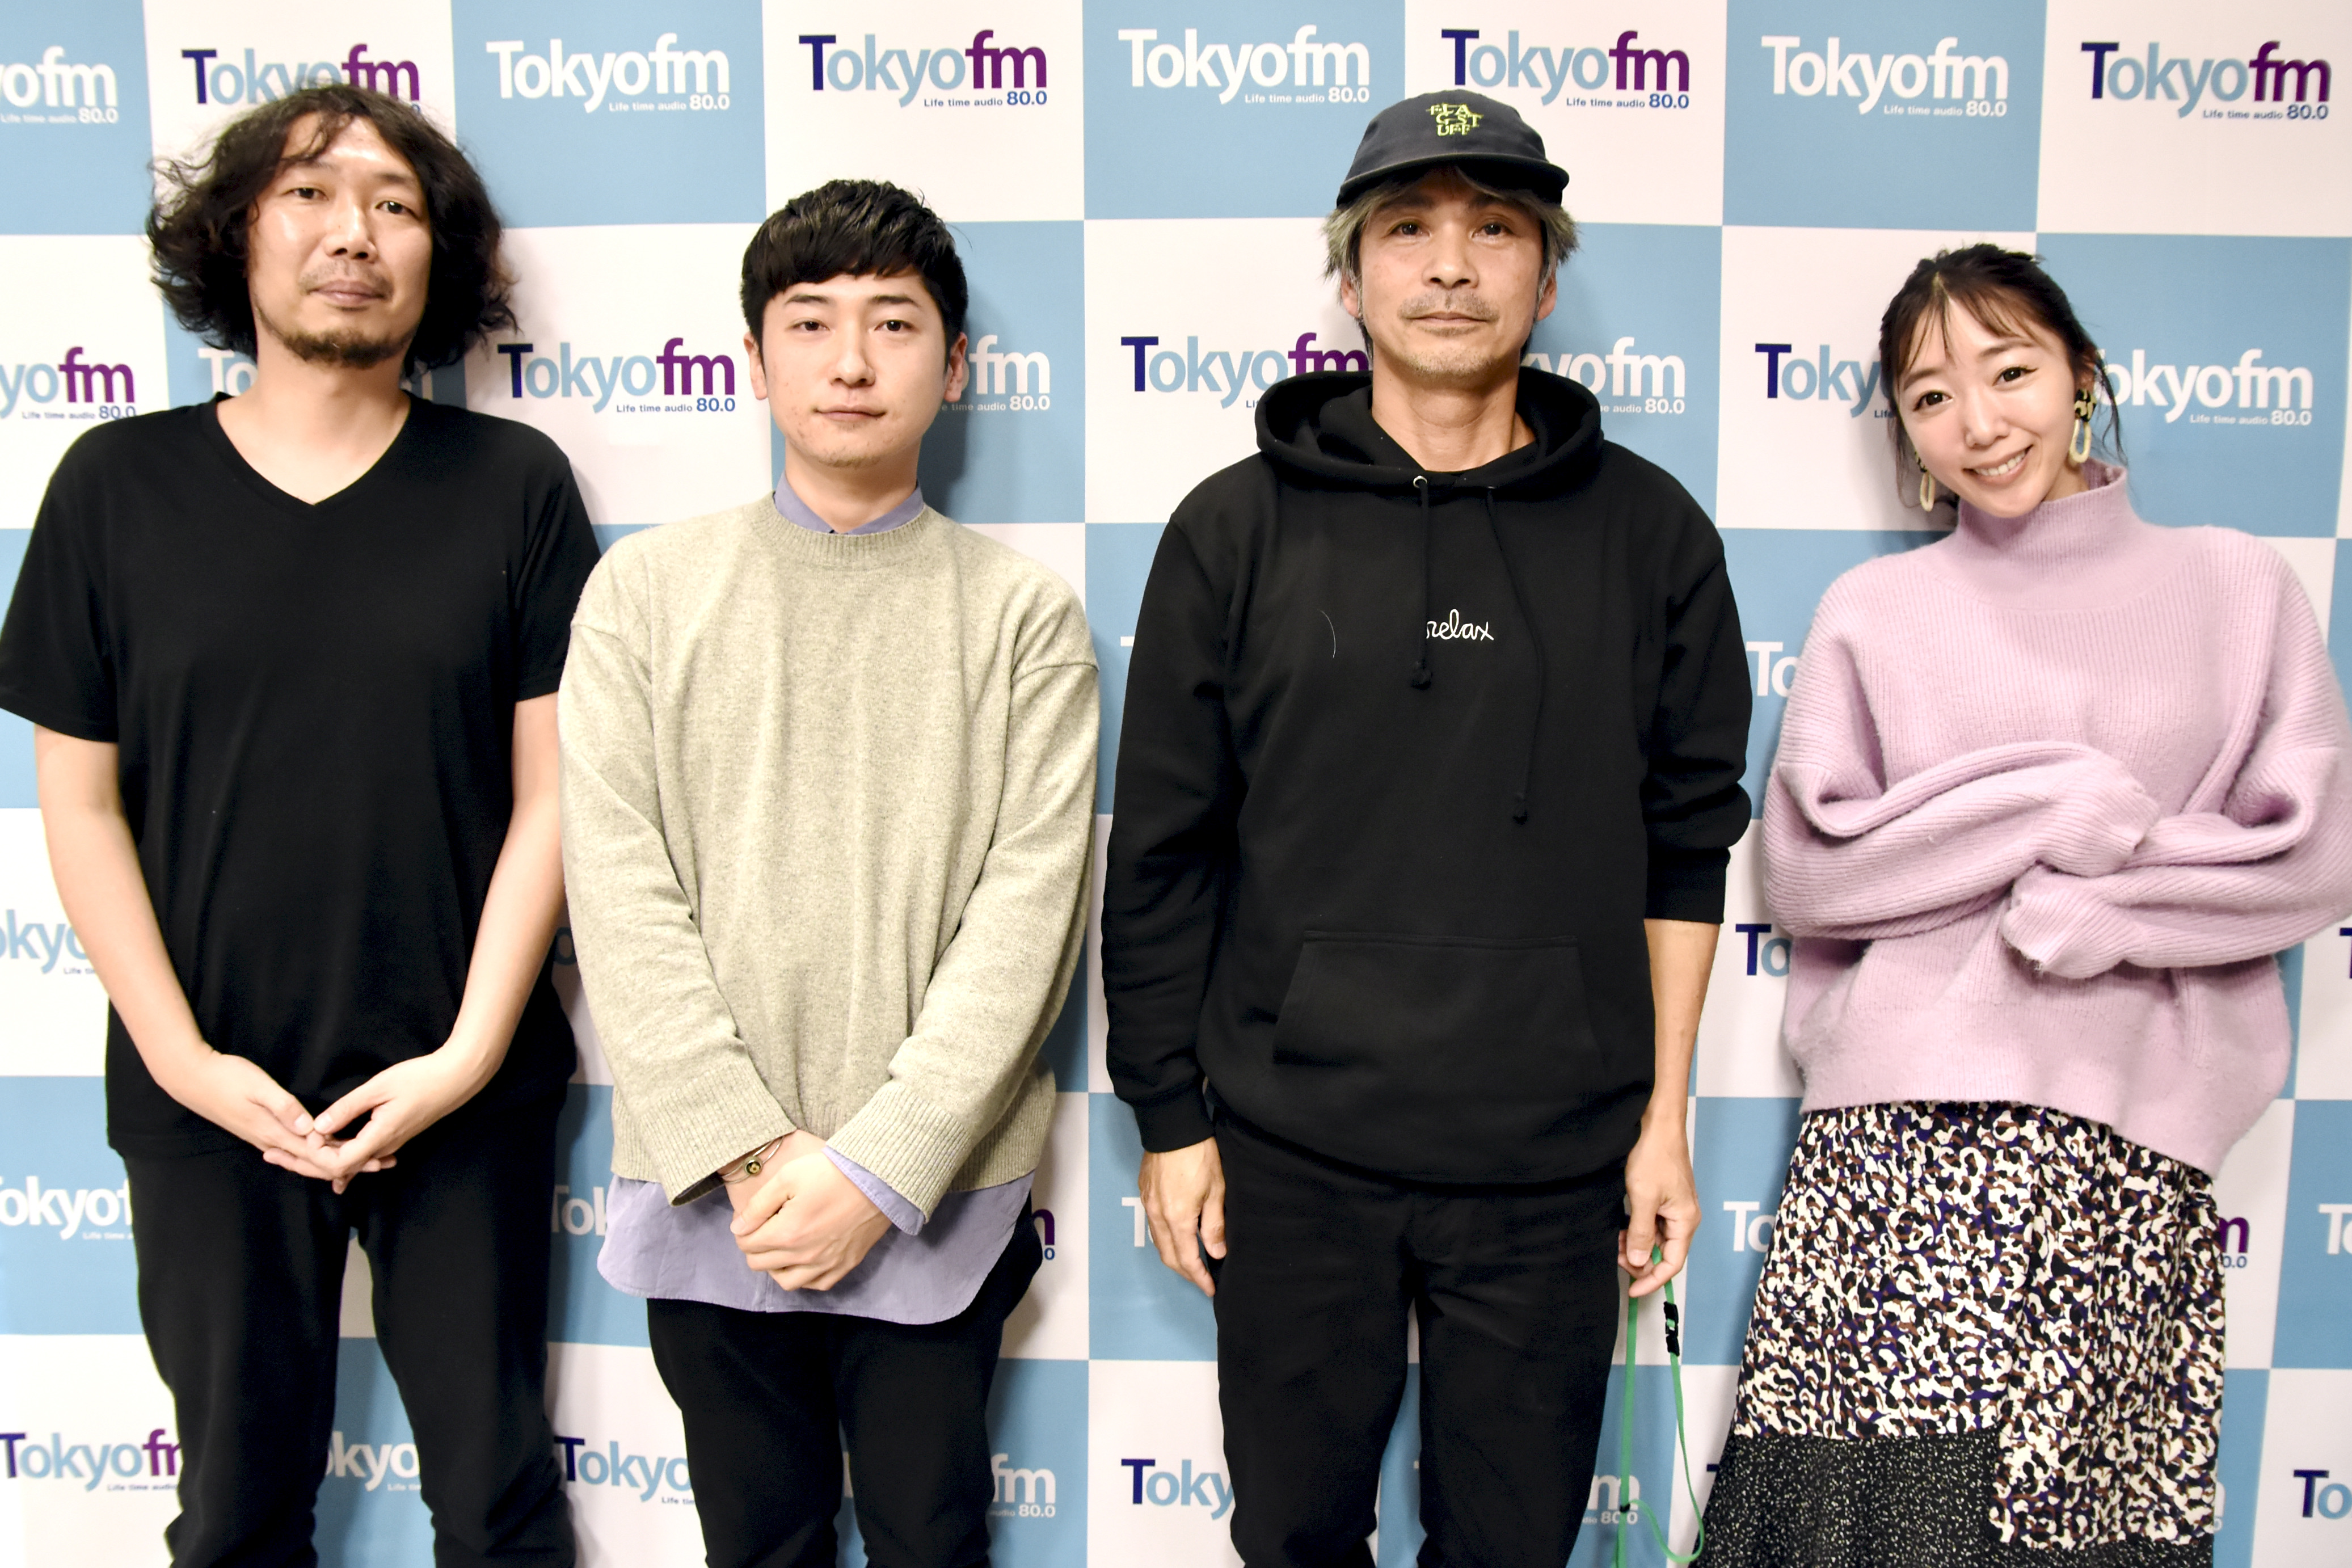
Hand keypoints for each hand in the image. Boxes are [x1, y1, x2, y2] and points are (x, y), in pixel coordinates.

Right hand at [151, 1048, 373, 1181]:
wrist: (192, 1079)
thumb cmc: (227, 1077)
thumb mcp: (258, 1087)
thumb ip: (284, 1107)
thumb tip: (311, 1129)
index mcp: (276, 1134)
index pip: (318, 1158)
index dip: (350, 1161)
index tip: (376, 1160)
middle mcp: (273, 1142)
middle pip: (317, 1164)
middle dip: (352, 1165)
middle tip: (384, 1163)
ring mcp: (267, 1138)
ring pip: (306, 1160)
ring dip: (336, 1161)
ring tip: (367, 1159)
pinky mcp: (263, 1131)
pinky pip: (296, 1152)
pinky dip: (316, 1155)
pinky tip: (328, 1152)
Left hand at [300, 1046, 497, 1190]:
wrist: (457, 1079)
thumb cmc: (420, 1079)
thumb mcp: (379, 1087)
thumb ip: (348, 1107)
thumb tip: (318, 1126)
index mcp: (380, 1137)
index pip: (340, 1164)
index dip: (318, 1154)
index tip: (310, 1132)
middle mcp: (384, 1148)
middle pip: (342, 1168)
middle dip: (313, 1160)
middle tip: (289, 1144)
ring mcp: (391, 1145)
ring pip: (353, 1162)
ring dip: (327, 1155)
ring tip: (303, 1145)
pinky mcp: (395, 1138)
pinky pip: (364, 1154)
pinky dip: (343, 1152)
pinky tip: (332, 1146)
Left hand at [728, 1138, 890, 1290]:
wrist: (878, 1179)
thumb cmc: (832, 1173)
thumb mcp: (788, 1177)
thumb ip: (758, 1205)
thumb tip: (738, 1228)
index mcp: (787, 1233)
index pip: (747, 1245)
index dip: (744, 1230)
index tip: (753, 1218)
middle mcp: (804, 1256)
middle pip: (761, 1264)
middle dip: (755, 1247)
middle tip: (765, 1229)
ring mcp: (826, 1264)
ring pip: (785, 1282)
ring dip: (775, 1267)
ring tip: (781, 1248)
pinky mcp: (845, 1265)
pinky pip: (816, 1285)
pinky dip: (804, 1277)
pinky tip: (805, 1260)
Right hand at [1138, 1138, 1225, 1297]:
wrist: (1172, 1126)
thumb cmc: (1198, 1154)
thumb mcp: (1216, 1190)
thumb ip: (1214, 1225)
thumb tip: (1217, 1253)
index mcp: (1177, 1218)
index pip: (1187, 1259)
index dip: (1199, 1278)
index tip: (1210, 1289)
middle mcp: (1158, 1215)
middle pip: (1168, 1256)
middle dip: (1185, 1272)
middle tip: (1202, 1280)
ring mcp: (1148, 1204)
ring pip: (1158, 1242)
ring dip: (1174, 1257)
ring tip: (1192, 1263)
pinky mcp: (1145, 1193)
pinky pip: (1153, 1225)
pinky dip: (1165, 1239)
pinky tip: (1177, 1236)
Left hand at [1620, 1114, 1697, 1299]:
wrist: (1656, 1122)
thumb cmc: (1654, 1155)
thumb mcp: (1643, 1198)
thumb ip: (1642, 1234)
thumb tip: (1640, 1263)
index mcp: (1685, 1221)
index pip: (1673, 1263)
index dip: (1652, 1280)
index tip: (1632, 1290)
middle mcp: (1683, 1216)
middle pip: (1664, 1252)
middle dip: (1640, 1260)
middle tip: (1616, 1256)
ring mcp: (1673, 1206)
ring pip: (1655, 1238)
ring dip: (1636, 1244)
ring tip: (1616, 1240)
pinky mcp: (1663, 1197)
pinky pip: (1651, 1222)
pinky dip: (1636, 1228)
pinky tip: (1621, 1225)